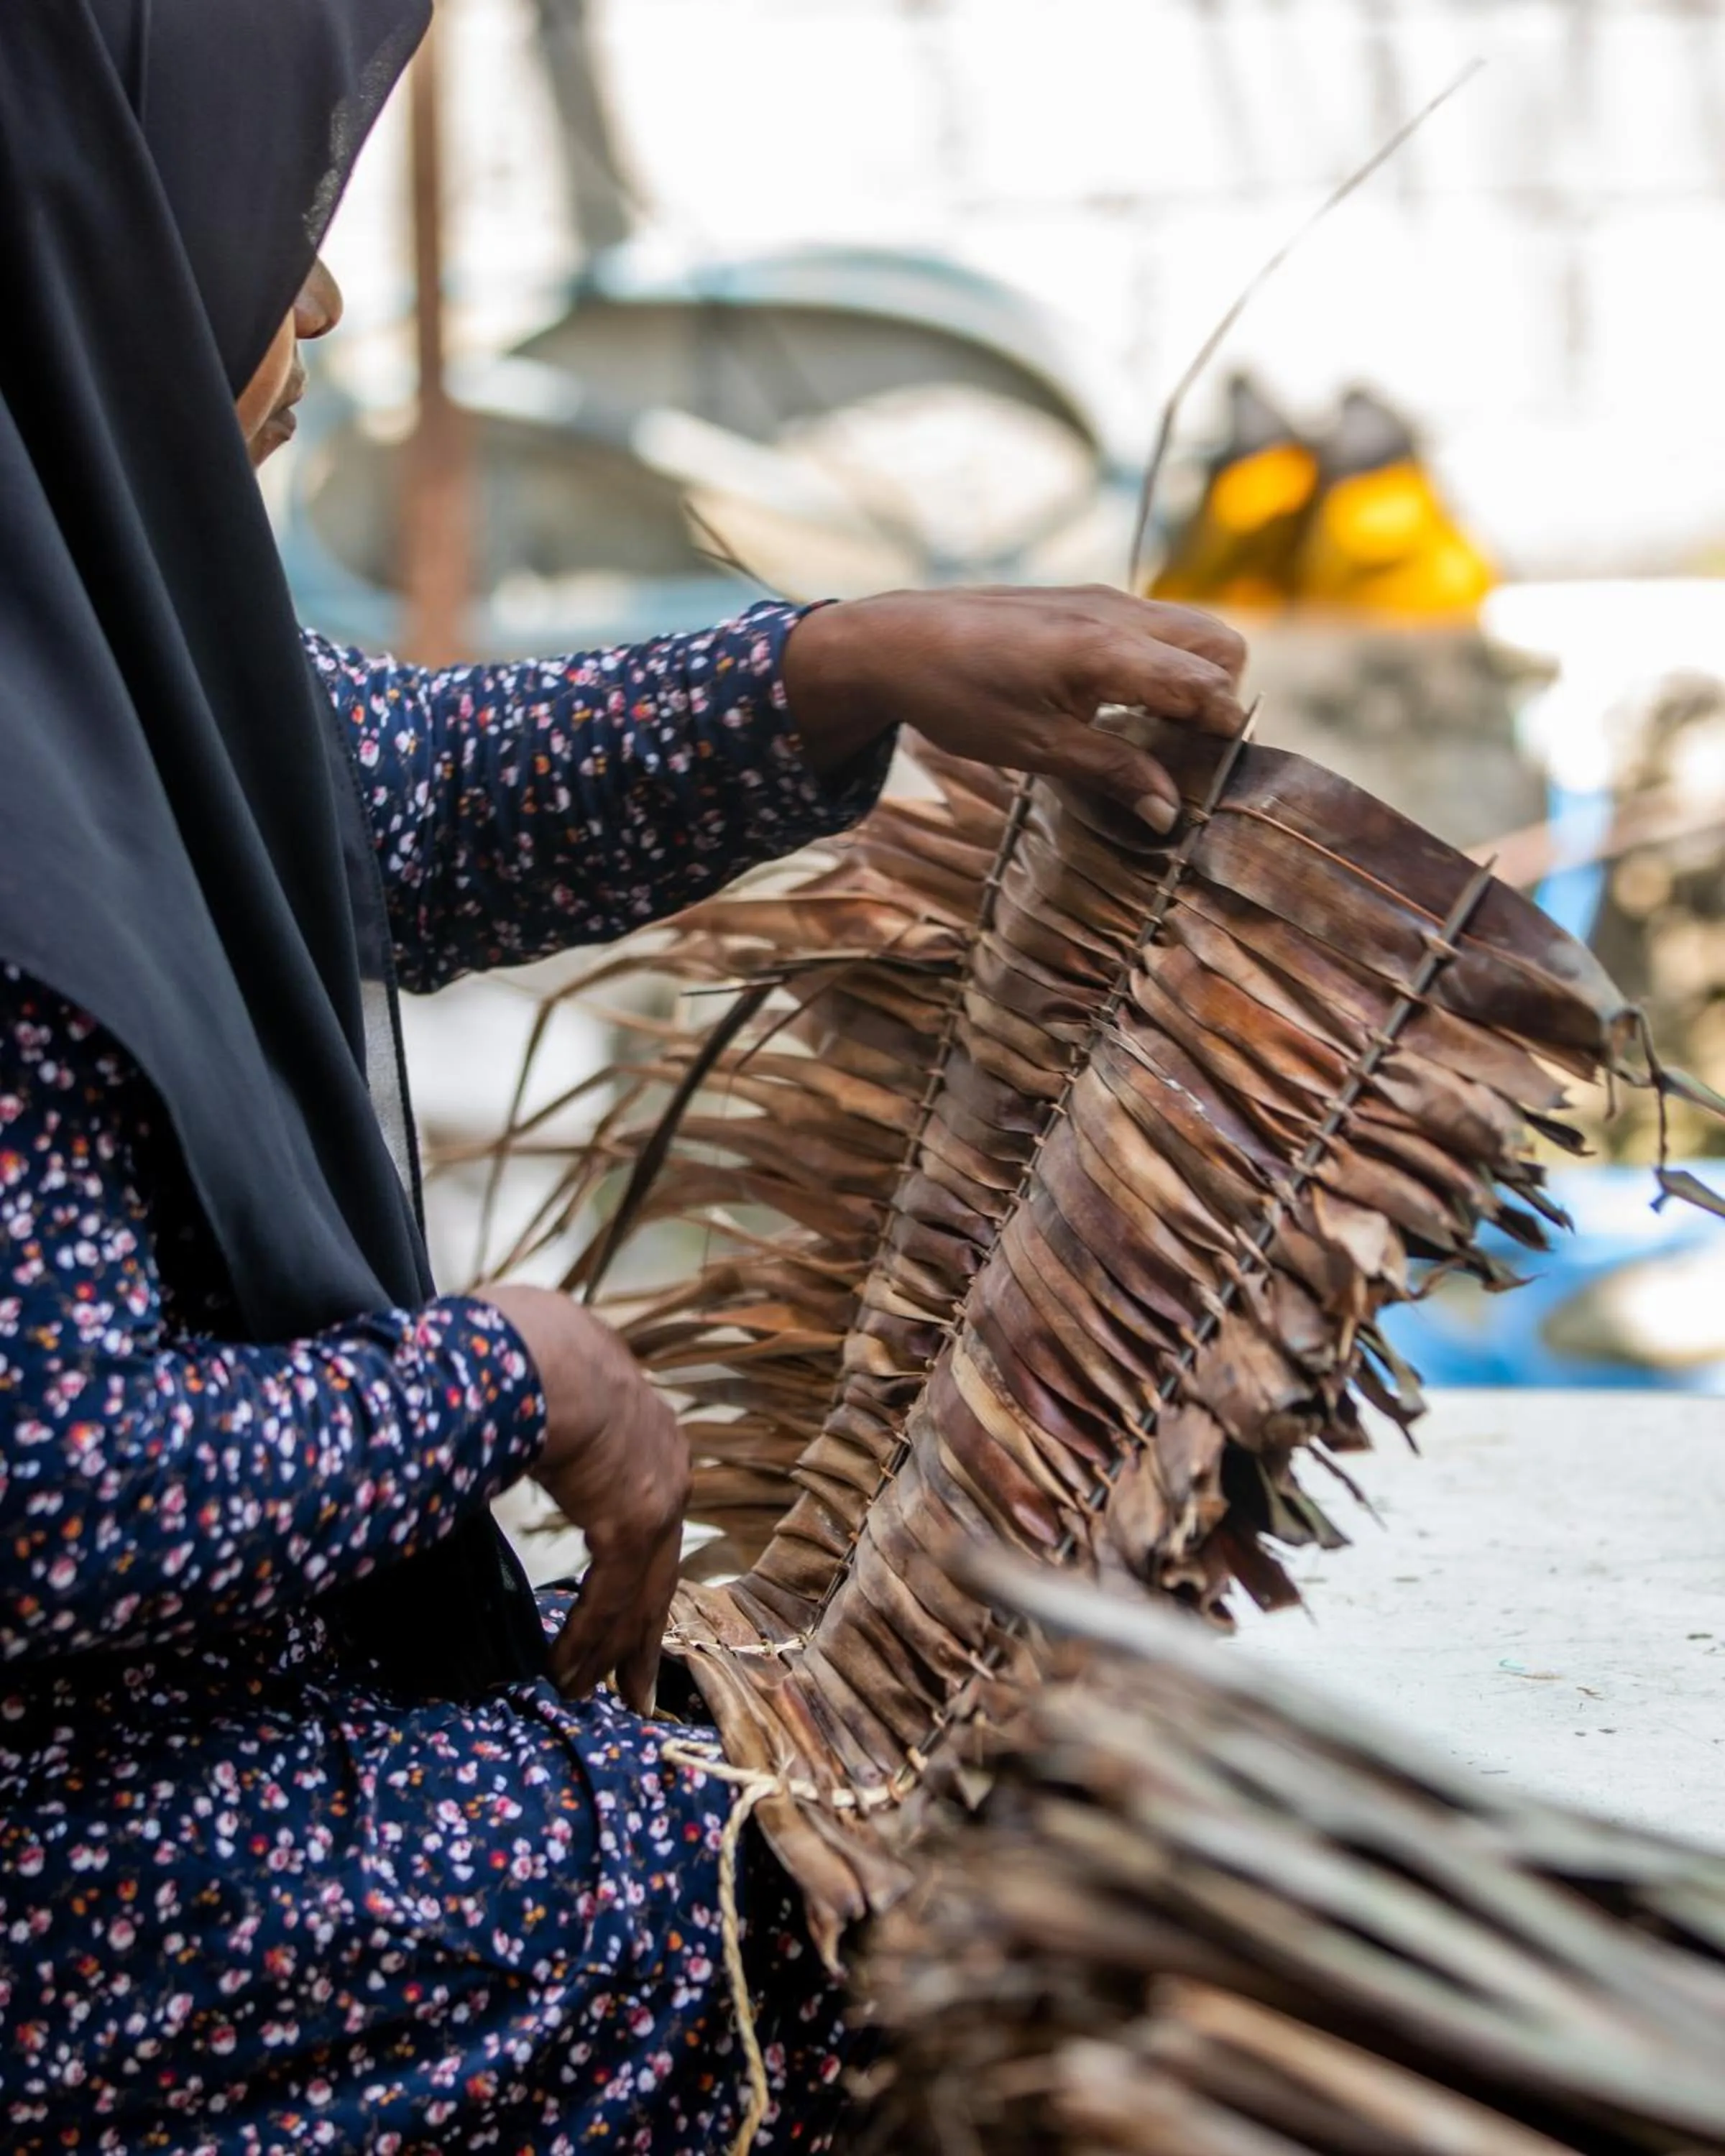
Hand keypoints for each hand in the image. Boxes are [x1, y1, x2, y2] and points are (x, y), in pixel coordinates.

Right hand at [476, 1284, 688, 1712]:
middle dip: (641, 1630)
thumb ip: (549, 1416)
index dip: (639, 1570)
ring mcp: (657, 1497)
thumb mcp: (552, 1385)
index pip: (651, 1519)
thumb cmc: (529, 1348)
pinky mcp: (632, 1523)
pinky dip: (587, 1641)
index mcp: (652, 1433)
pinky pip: (610, 1600)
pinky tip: (568, 1674)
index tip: (632, 1610)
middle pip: (658, 1569)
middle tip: (633, 1685)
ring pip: (636, 1595)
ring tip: (588, 1693)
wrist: (542, 1347)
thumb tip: (512, 1416)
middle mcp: (668, 1468)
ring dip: (608, 1650)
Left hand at [781, 585, 1247, 830]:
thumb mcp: (1036, 748)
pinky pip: (1154, 625)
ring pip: (1190, 629)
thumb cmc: (959, 697)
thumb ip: (1112, 772)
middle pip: (1219, 645)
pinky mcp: (1085, 600)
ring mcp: (1103, 600)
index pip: (1207, 683)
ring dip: (1193, 677)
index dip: (1225, 730)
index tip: (1217, 774)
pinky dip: (1162, 661)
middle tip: (1187, 749)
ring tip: (1155, 730)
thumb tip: (1170, 814)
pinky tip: (1121, 704)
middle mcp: (1116, 614)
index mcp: (1108, 650)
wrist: (895, 642)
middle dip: (1222, 697)